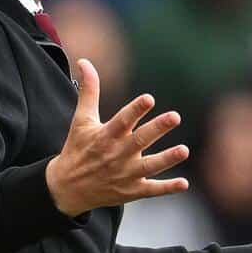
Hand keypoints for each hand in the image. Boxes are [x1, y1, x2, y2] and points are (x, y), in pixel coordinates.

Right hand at [46, 59, 189, 216]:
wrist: (67, 188)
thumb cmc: (77, 148)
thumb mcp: (81, 119)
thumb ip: (89, 90)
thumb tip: (85, 62)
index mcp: (105, 136)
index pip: (122, 121)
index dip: (135, 110)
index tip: (149, 98)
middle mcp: (116, 154)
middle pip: (140, 141)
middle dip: (157, 129)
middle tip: (175, 116)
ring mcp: (125, 174)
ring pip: (149, 166)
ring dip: (167, 159)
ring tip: (184, 151)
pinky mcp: (131, 191)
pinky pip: (152, 190)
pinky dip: (167, 188)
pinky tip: (184, 183)